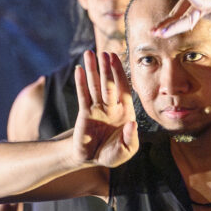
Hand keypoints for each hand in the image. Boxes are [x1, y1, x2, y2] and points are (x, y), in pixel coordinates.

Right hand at [72, 49, 137, 168]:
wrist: (91, 158)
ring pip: (95, 86)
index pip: (124, 89)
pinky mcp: (84, 114)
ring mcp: (97, 109)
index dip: (121, 75)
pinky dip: (80, 82)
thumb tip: (132, 123)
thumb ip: (130, 139)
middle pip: (109, 84)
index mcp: (125, 112)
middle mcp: (111, 107)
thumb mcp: (125, 151)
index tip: (118, 60)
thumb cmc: (111, 153)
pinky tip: (79, 69)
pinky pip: (83, 96)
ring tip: (89, 53)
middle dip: (107, 68)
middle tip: (105, 52)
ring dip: (93, 70)